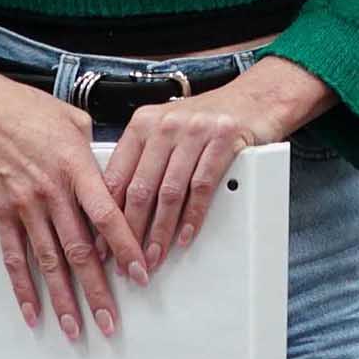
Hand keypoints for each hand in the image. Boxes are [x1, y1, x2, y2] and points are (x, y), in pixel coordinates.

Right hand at [0, 45, 147, 341]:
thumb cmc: (26, 108)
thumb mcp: (74, 120)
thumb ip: (97, 154)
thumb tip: (113, 178)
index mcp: (77, 168)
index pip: (108, 217)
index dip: (125, 249)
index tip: (140, 275)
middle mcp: (51, 192)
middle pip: (80, 251)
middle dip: (97, 291)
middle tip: (111, 323)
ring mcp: (23, 206)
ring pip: (48, 262)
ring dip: (63, 298)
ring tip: (75, 329)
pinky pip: (13, 258)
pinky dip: (23, 288)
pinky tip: (33, 312)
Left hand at [103, 59, 325, 273]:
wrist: (255, 98)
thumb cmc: (208, 118)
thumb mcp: (167, 130)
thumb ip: (143, 159)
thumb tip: (119, 207)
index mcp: (142, 124)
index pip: (115, 177)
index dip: (107, 216)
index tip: (102, 243)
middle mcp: (165, 124)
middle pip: (140, 189)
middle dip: (132, 232)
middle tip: (129, 259)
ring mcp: (195, 131)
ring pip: (170, 192)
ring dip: (161, 231)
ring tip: (155, 255)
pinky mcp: (223, 140)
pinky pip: (202, 187)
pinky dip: (192, 217)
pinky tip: (185, 235)